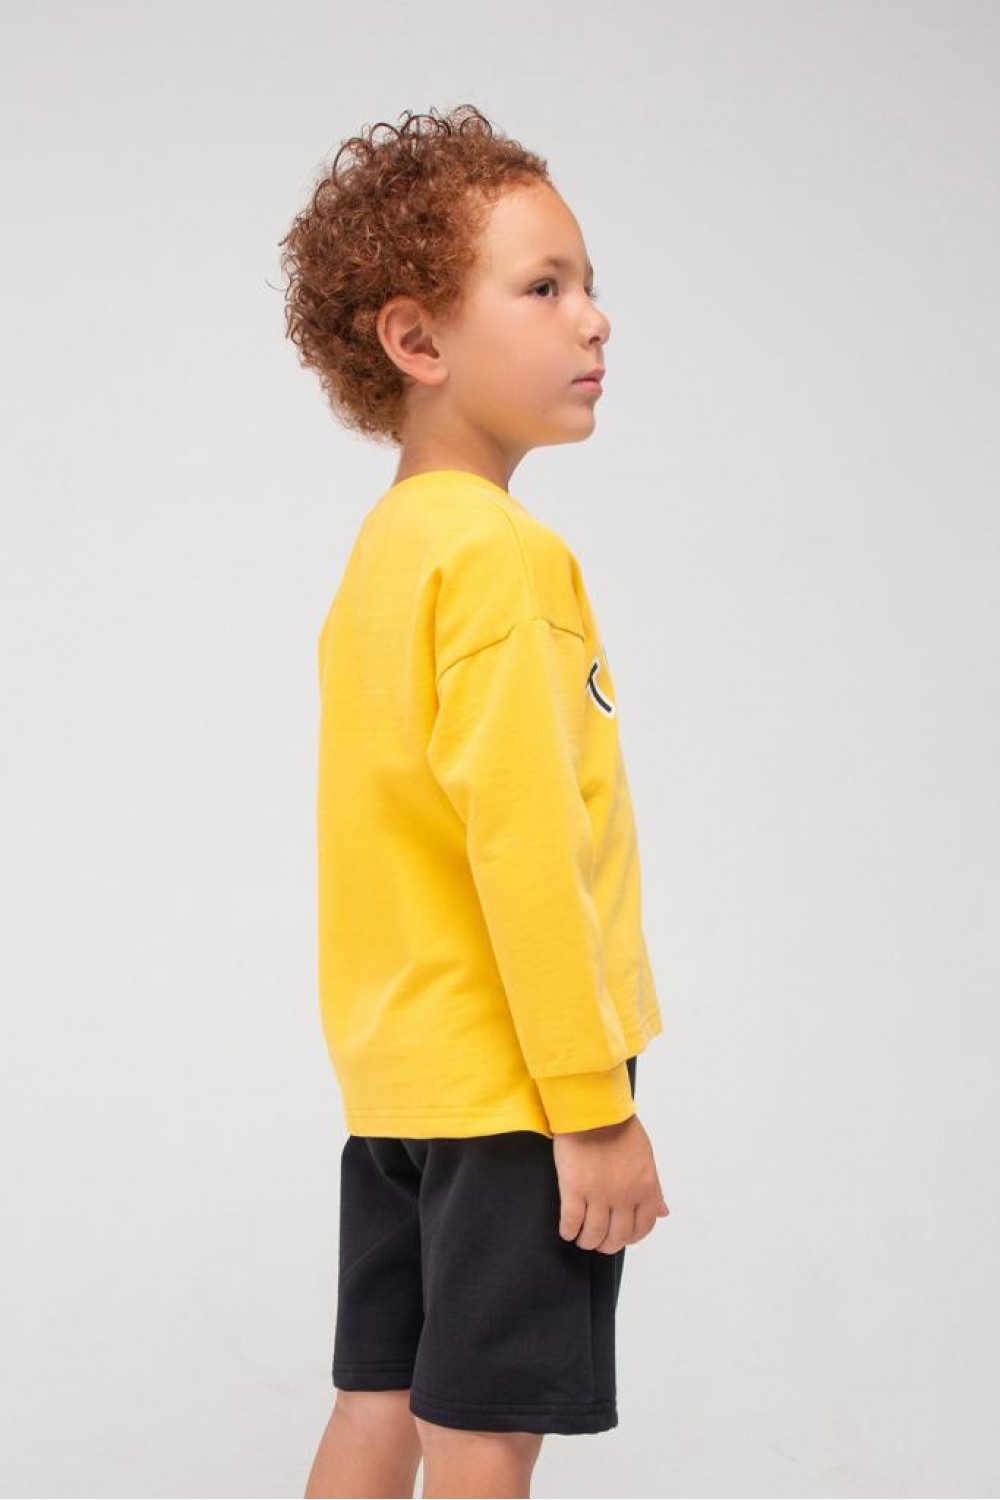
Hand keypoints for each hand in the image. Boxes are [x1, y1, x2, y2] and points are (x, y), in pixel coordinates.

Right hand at [552, 1111, 668, 1252]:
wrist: (592, 1109)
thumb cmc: (619, 1128)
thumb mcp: (646, 1157)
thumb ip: (654, 1189)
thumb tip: (664, 1213)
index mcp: (645, 1188)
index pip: (643, 1227)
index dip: (630, 1237)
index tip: (620, 1236)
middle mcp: (624, 1196)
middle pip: (617, 1236)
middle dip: (607, 1244)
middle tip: (598, 1241)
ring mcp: (598, 1194)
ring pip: (593, 1235)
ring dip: (587, 1241)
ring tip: (581, 1238)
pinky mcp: (573, 1189)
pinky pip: (571, 1222)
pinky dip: (568, 1231)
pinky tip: (567, 1230)